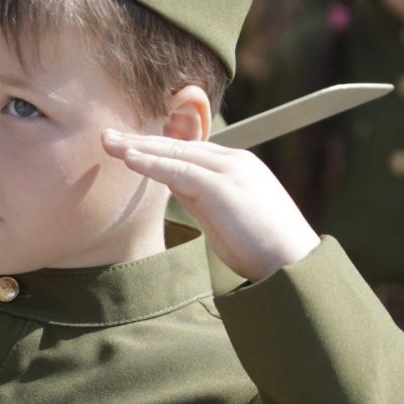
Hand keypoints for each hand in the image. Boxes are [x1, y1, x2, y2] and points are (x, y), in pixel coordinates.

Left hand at [102, 130, 319, 281]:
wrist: (295, 266)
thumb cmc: (263, 250)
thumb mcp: (224, 218)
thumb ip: (200, 198)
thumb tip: (172, 186)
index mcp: (238, 167)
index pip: (189, 151)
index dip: (156, 148)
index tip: (127, 146)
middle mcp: (235, 162)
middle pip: (179, 146)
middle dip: (141, 141)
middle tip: (107, 137)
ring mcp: (231, 171)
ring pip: (176, 153)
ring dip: (138, 147)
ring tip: (108, 143)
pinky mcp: (223, 187)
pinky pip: (179, 170)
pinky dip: (151, 164)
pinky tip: (128, 159)